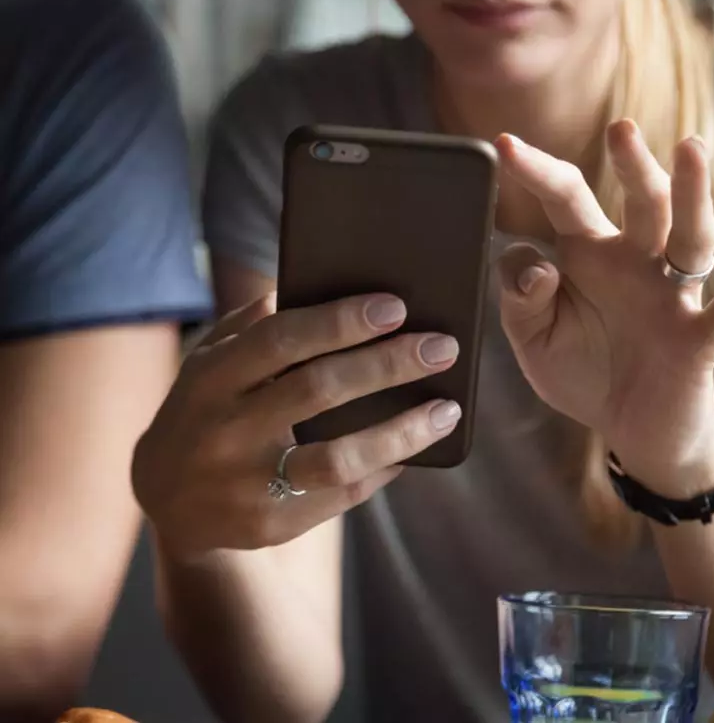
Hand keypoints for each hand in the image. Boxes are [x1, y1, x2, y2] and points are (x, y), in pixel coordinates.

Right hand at [132, 293, 459, 556]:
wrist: (165, 501)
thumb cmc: (201, 413)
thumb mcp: (206, 363)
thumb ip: (247, 327)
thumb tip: (298, 290)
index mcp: (212, 379)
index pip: (281, 340)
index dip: (339, 321)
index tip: (395, 307)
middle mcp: (227, 430)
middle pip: (319, 390)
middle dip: (388, 364)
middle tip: (442, 347)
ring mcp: (248, 483)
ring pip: (338, 456)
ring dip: (401, 431)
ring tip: (447, 410)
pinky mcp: (271, 524)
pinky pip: (342, 495)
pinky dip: (385, 468)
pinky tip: (416, 448)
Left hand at [495, 121, 713, 496]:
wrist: (627, 428)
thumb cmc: (579, 373)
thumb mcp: (532, 338)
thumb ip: (520, 300)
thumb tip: (534, 266)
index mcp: (588, 257)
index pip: (565, 201)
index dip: (537, 172)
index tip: (506, 144)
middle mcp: (635, 264)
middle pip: (640, 203)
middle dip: (631, 164)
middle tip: (619, 129)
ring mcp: (672, 296)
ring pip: (688, 236)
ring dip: (691, 194)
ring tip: (689, 148)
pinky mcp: (699, 338)